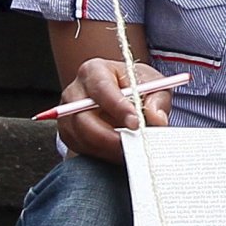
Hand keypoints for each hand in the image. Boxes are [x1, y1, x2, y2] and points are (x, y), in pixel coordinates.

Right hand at [56, 56, 171, 161]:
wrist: (124, 96)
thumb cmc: (137, 87)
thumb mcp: (154, 86)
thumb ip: (158, 101)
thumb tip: (157, 118)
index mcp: (94, 71)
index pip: (102, 89)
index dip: (118, 108)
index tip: (135, 123)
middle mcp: (75, 92)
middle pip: (83, 118)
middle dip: (109, 136)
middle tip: (133, 145)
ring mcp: (68, 114)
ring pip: (81, 137)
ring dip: (107, 148)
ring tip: (131, 150)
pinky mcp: (69, 134)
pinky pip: (81, 149)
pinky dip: (102, 154)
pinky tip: (119, 152)